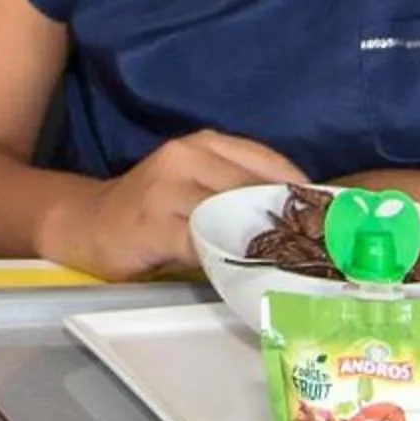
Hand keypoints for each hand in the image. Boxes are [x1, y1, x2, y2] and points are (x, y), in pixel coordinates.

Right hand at [33, 130, 307, 281]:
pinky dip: (231, 262)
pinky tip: (247, 277)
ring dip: (268, 248)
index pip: (272, 164)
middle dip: (293, 227)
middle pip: (257, 192)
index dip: (306, 198)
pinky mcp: (154, 223)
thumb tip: (305, 223)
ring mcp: (168, 187)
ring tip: (294, 271)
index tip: (334, 228)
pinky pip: (205, 245)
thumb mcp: (198, 187)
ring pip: (234, 218)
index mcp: (205, 143)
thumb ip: (241, 195)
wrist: (86, 223)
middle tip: (324, 258)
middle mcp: (187, 156)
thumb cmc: (152, 212)